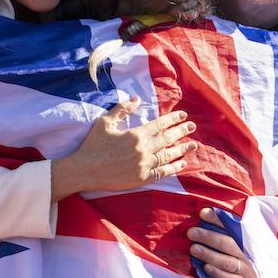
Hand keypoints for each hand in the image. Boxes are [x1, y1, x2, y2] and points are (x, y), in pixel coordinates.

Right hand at [51, 97, 196, 200]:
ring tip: (193, 145)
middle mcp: (143, 149)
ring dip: (182, 149)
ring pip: (168, 155)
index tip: (183, 115)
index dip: (173, 119)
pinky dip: (173, 167)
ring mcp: (144, 165)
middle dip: (181, 131)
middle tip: (192, 126)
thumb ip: (122, 109)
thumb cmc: (93, 144)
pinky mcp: (142, 178)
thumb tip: (137, 99)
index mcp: (136, 134)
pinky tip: (182, 163)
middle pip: (168, 138)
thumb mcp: (105, 122)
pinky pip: (162, 172)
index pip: (160, 124)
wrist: (85, 170)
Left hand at [188, 208, 263, 277]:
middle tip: (192, 232)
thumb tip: (208, 210)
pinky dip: (218, 274)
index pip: (233, 224)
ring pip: (227, 262)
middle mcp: (249, 251)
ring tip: (193, 249)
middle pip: (228, 243)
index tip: (202, 213)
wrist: (272, 269)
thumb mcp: (249, 231)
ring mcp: (248, 267)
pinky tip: (206, 267)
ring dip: (209, 255)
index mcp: (250, 235)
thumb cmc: (254, 245)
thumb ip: (232, 221)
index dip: (217, 219)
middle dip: (208, 237)